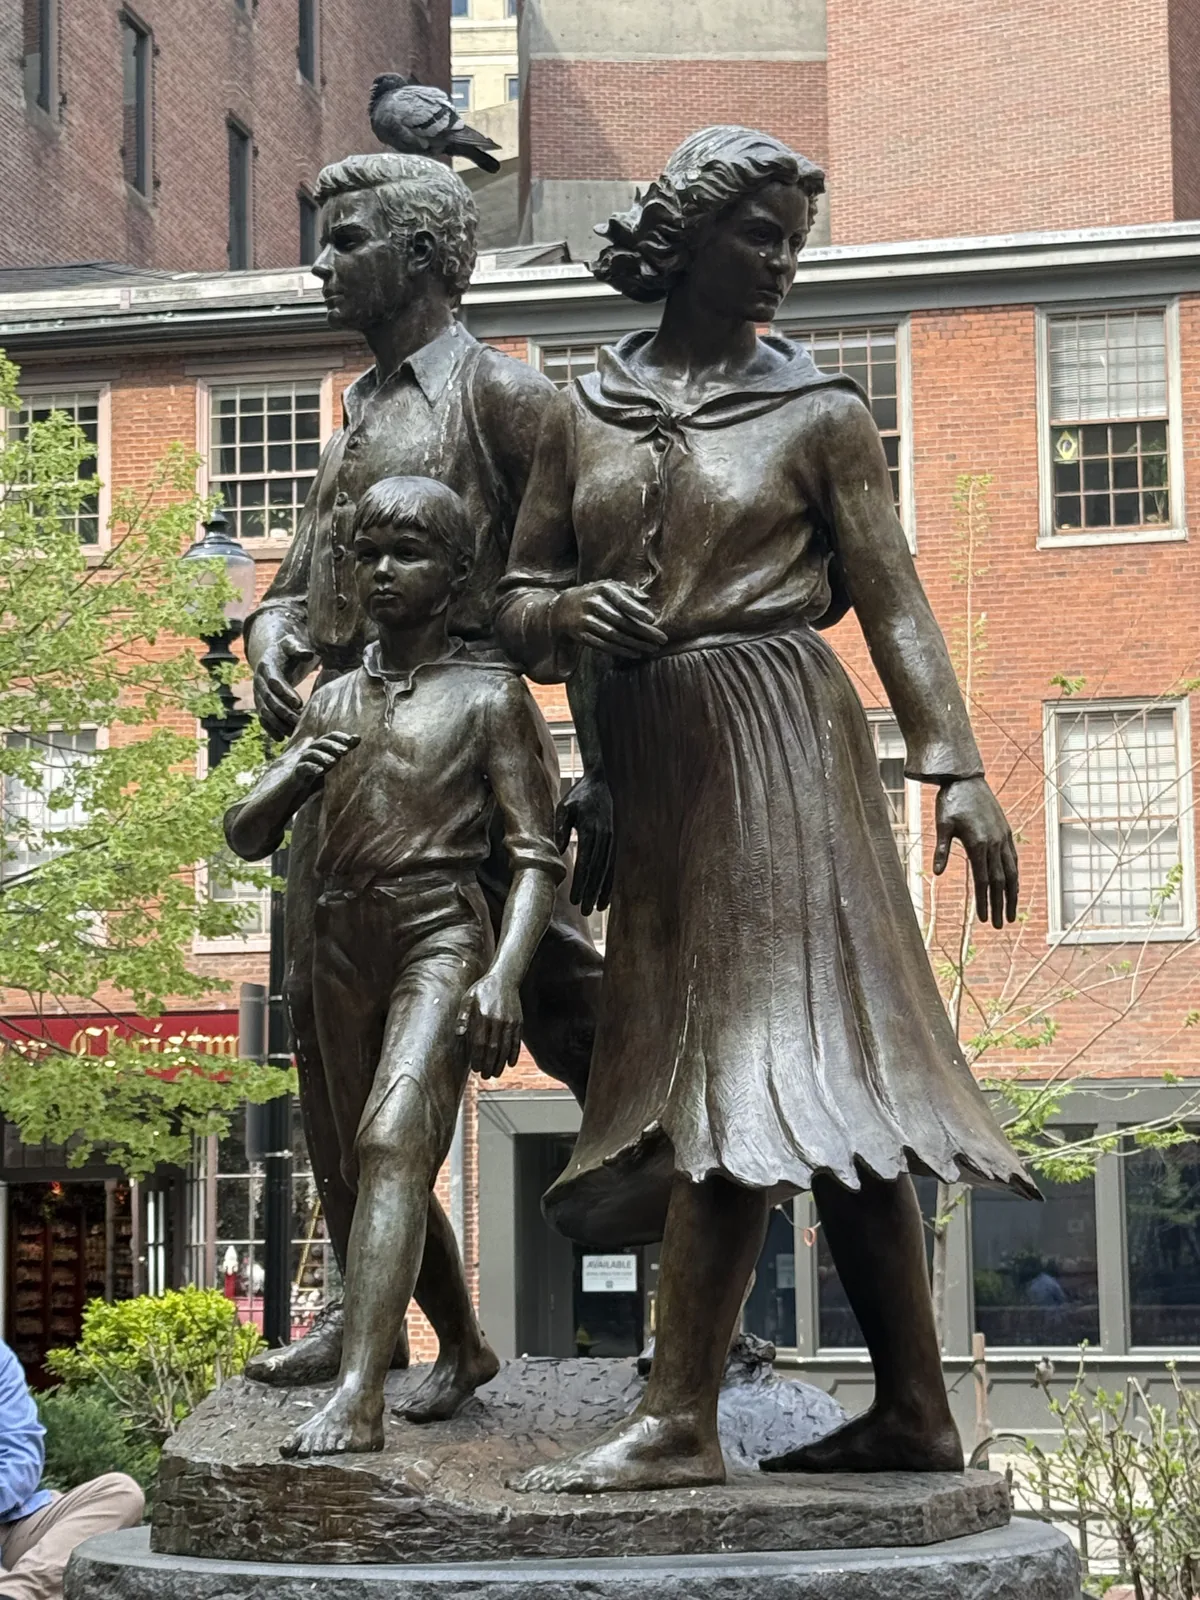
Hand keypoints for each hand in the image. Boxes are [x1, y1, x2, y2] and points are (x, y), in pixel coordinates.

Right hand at [254, 639, 309, 740]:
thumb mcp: (291, 644)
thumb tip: (309, 653)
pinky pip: (263, 719)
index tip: (299, 703)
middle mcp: (258, 682)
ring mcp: (258, 695)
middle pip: (268, 700)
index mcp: (266, 666)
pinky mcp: (260, 704)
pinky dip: (270, 729)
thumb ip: (299, 648)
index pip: (274, 681)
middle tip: (298, 720)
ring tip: (293, 731)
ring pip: (264, 712)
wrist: (271, 657)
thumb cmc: (286, 651)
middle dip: (283, 711)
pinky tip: (281, 738)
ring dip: (277, 723)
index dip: (285, 692)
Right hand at [291, 732, 358, 798]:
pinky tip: (320, 771)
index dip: (340, 737)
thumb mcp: (332, 759)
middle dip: (333, 746)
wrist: (298, 786)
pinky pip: (304, 767)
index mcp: (321, 746)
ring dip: (323, 756)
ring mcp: (303, 760)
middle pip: (321, 743)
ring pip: (312, 754)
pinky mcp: (297, 772)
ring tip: (334, 762)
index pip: (330, 736)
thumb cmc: (317, 769)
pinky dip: (312, 767)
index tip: (351, 740)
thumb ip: (343, 748)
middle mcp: (311, 750)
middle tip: (345, 751)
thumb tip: (358, 737)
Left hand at [457, 971, 522, 1078]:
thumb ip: (463, 1017)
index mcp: (482, 1015)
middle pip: (493, 1049)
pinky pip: (516, 1041)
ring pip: (505, 1048)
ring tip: (496, 1074)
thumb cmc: (482, 989)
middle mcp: (497, 1020)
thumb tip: (458, 1034)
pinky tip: (510, 1064)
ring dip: (500, 1063)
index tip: (475, 1068)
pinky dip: (514, 1054)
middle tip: (485, 1076)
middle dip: (489, 1065)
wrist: (505, 978)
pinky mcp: (518, 1022)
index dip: (478, 1058)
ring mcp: (509, 1022)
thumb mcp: (468, 999)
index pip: (479, 1043)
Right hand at [552, 581, 666, 659]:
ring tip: (652, 648)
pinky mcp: (582, 635)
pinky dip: (621, 650)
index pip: (622, 601)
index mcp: (603, 590)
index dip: (637, 610)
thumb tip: (647, 599)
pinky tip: (635, 653)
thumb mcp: (608, 587)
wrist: (562, 609)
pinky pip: (604, 645)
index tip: (652, 619)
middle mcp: (594, 604)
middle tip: (661, 639)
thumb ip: (629, 592)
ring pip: (614, 635)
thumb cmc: (594, 596)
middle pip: (622, 621)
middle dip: (643, 632)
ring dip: (635, 644)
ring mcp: (586, 620)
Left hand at [557, 769, 613, 915]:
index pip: (585, 862)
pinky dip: (609, 882)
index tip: (575, 900)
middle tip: (585, 911)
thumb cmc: (577, 796)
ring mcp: (611, 839)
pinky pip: (612, 865)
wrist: (600, 782)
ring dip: (602, 891)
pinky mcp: (614, 840)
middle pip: (598, 871)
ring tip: (597, 909)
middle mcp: (604, 837)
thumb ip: (561, 829)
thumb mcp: (564, 808)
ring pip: (607, 870)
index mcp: (591, 830)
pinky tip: (606, 896)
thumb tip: (558, 852)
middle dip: (591, 892)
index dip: (580, 883)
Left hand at [933, 776, 1018, 928]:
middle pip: (1000, 881)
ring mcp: (1003, 837)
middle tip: (999, 925)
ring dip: (1012, 895)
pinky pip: (1013, 858)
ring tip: (1010, 913)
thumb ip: (941, 849)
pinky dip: (1015, 875)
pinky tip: (1013, 886)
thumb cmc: (950, 802)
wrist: (966, 779)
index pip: (983, 881)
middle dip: (1000, 905)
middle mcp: (995, 843)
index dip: (984, 902)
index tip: (982, 919)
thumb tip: (937, 873)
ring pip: (1012, 872)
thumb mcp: (942, 825)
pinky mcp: (1006, 832)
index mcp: (979, 844)